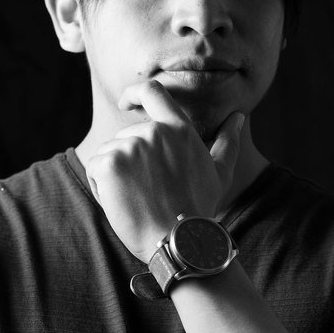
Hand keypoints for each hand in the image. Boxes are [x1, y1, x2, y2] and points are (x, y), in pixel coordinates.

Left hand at [86, 80, 244, 260]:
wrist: (178, 240)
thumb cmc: (199, 210)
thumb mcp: (220, 173)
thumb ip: (228, 141)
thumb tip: (238, 117)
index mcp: (179, 129)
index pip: (152, 91)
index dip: (133, 93)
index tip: (124, 103)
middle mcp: (153, 131)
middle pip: (125, 135)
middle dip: (127, 161)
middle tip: (145, 193)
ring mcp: (130, 146)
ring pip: (109, 153)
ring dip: (115, 175)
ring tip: (137, 200)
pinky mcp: (109, 163)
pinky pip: (95, 169)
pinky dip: (101, 187)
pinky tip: (122, 204)